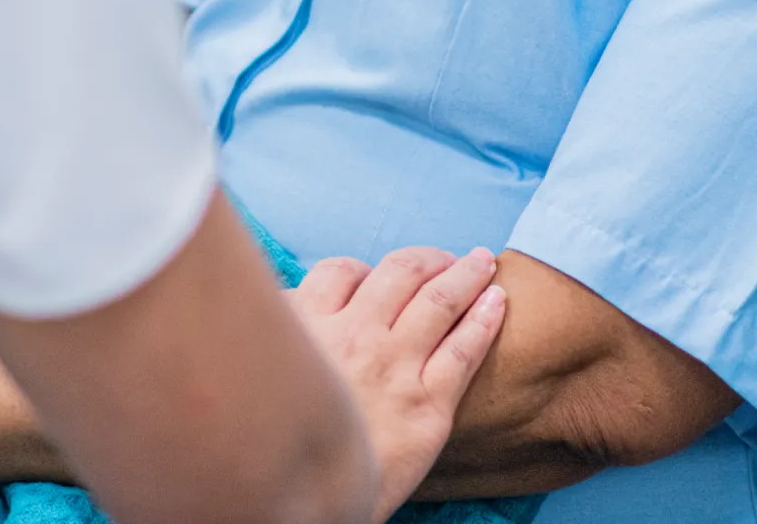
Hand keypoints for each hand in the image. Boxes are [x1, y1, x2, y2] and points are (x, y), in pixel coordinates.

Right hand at [288, 247, 507, 520]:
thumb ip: (282, 337)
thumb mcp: (259, 373)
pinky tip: (497, 300)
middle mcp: (355, 338)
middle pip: (399, 274)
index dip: (366, 270)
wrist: (305, 506)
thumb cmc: (276, 444)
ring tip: (483, 263)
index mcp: (309, 326)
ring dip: (465, 274)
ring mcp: (396, 369)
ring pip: (439, 302)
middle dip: (427, 260)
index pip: (342, 272)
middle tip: (447, 258)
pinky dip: (485, 319)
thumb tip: (285, 311)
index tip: (379, 276)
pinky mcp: (428, 407)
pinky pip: (464, 350)